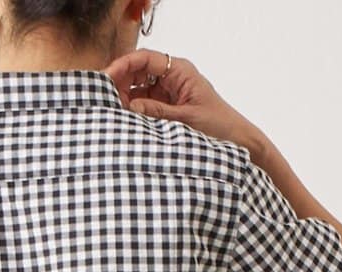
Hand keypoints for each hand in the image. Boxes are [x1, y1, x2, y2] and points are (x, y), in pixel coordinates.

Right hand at [104, 50, 267, 159]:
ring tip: (112, 112)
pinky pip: (144, 106)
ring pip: (138, 89)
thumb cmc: (220, 126)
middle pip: (137, 72)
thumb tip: (130, 107)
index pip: (145, 59)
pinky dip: (133, 112)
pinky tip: (124, 121)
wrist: (236, 141)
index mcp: (179, 70)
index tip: (106, 78)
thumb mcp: (186, 120)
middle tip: (105, 99)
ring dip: (125, 99)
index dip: (123, 66)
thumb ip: (158, 113)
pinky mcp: (166, 109)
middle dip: (120, 83)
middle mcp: (172, 77)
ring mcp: (168, 93)